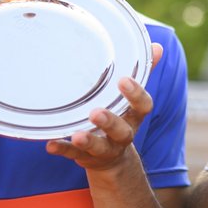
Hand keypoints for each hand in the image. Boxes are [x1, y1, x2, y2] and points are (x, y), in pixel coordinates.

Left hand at [46, 43, 162, 171]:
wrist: (113, 160)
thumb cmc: (122, 117)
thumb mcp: (132, 98)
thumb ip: (143, 72)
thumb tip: (157, 46)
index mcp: (134, 117)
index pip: (143, 106)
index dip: (135, 94)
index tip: (123, 80)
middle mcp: (123, 134)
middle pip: (121, 131)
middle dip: (110, 122)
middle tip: (96, 112)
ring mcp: (105, 148)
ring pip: (100, 147)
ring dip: (88, 140)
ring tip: (76, 135)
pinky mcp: (85, 157)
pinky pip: (74, 155)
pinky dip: (63, 149)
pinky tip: (50, 144)